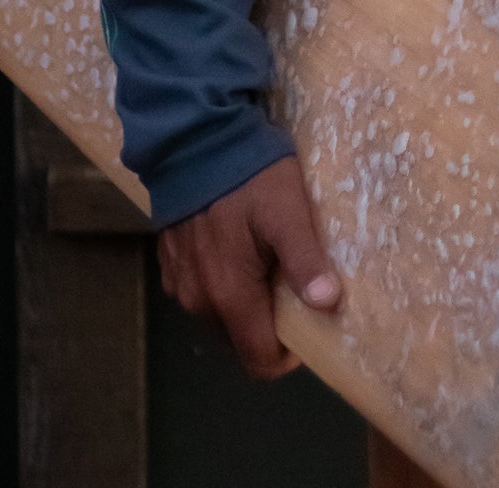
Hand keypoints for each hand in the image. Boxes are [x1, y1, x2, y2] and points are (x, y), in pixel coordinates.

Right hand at [156, 154, 342, 378]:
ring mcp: (179, 284)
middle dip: (268, 328)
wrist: (193, 138)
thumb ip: (305, 261)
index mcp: (228, 296)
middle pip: (239, 342)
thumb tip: (328, 305)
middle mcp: (198, 301)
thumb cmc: (248, 176)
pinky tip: (239, 251)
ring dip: (246, 306)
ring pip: (219, 319)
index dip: (288, 355)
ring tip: (269, 266)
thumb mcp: (287, 211)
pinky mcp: (170, 264)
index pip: (259, 360)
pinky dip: (223, 286)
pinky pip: (202, 294)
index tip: (310, 326)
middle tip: (293, 287)